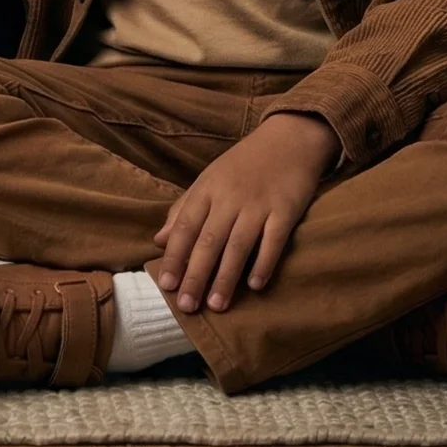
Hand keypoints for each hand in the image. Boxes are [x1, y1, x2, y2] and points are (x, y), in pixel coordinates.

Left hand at [151, 112, 338, 314]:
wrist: (288, 139)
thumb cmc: (243, 164)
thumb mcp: (209, 180)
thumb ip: (184, 209)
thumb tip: (159, 240)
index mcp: (207, 189)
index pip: (185, 227)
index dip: (175, 256)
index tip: (166, 285)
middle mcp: (230, 197)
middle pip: (209, 240)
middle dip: (196, 275)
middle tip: (187, 306)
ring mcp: (258, 204)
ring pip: (238, 245)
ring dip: (226, 277)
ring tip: (216, 305)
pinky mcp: (285, 209)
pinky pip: (273, 240)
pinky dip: (264, 263)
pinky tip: (255, 285)